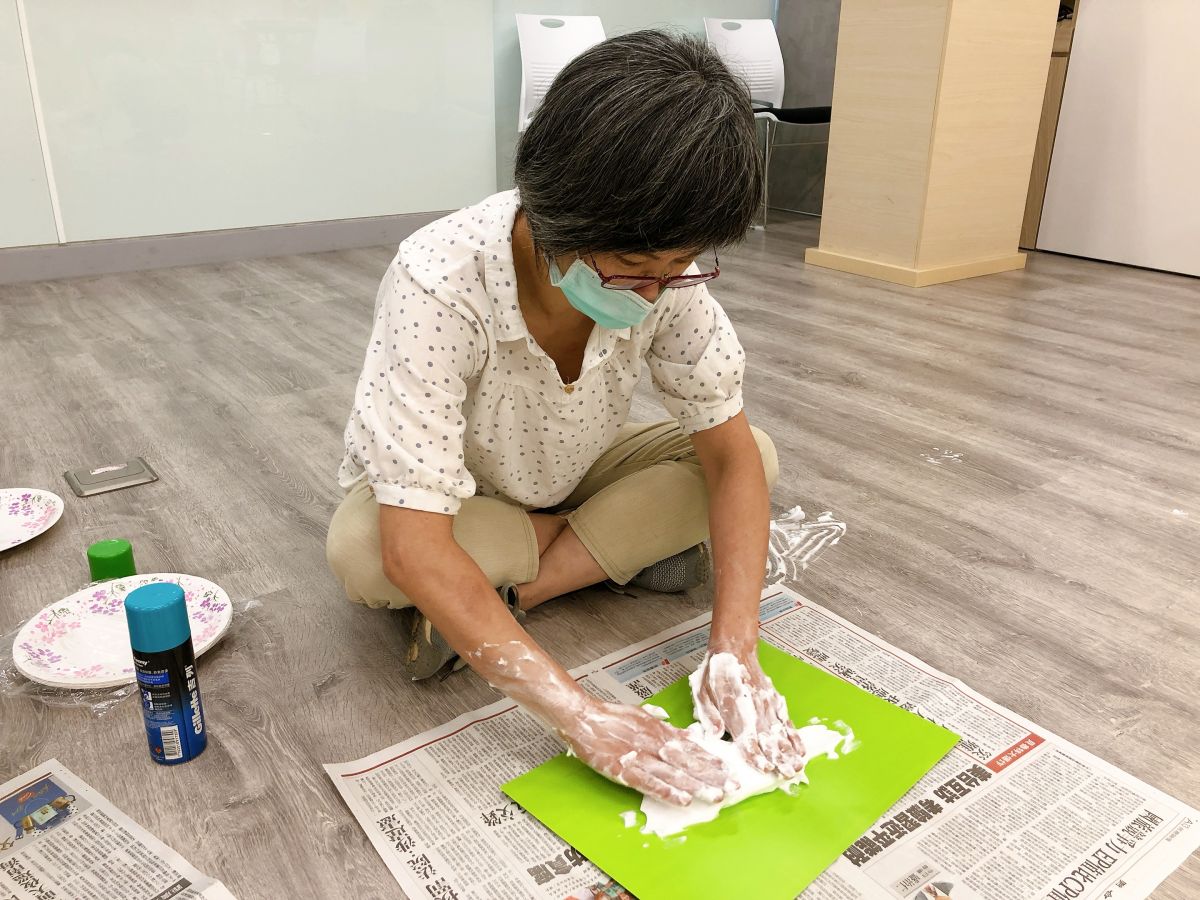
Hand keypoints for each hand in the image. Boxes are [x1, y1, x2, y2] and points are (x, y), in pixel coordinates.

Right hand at [559, 698, 735, 806]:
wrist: (583, 717)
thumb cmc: (609, 716)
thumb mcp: (642, 714)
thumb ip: (663, 724)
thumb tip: (686, 733)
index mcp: (659, 729)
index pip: (691, 746)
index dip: (710, 759)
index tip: (729, 769)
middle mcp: (654, 742)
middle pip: (688, 761)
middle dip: (712, 774)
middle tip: (733, 785)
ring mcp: (641, 756)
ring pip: (674, 773)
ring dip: (697, 785)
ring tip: (717, 795)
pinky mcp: (625, 769)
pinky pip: (650, 783)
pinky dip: (667, 791)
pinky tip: (683, 800)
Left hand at [690, 649, 805, 776]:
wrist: (733, 649)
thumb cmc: (715, 674)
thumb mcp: (702, 691)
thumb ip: (708, 714)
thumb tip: (714, 735)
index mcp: (734, 708)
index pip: (747, 736)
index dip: (756, 753)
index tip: (765, 768)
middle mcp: (754, 708)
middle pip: (768, 736)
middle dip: (778, 757)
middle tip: (788, 773)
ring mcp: (767, 704)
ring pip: (780, 730)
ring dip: (789, 750)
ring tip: (797, 766)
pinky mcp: (774, 700)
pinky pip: (786, 720)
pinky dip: (794, 735)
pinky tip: (801, 749)